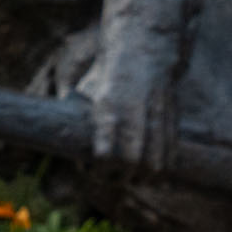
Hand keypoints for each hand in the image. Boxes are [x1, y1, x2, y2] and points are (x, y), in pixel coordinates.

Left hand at [82, 41, 179, 167]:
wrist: (144, 53)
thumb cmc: (108, 77)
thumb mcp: (87, 90)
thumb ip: (75, 115)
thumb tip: (59, 142)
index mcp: (108, 106)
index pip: (105, 150)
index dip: (99, 167)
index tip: (92, 169)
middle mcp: (133, 113)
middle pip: (132, 161)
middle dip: (120, 177)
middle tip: (112, 178)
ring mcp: (155, 117)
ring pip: (154, 162)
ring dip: (143, 177)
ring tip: (133, 179)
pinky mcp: (171, 119)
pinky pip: (170, 153)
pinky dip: (162, 167)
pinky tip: (153, 172)